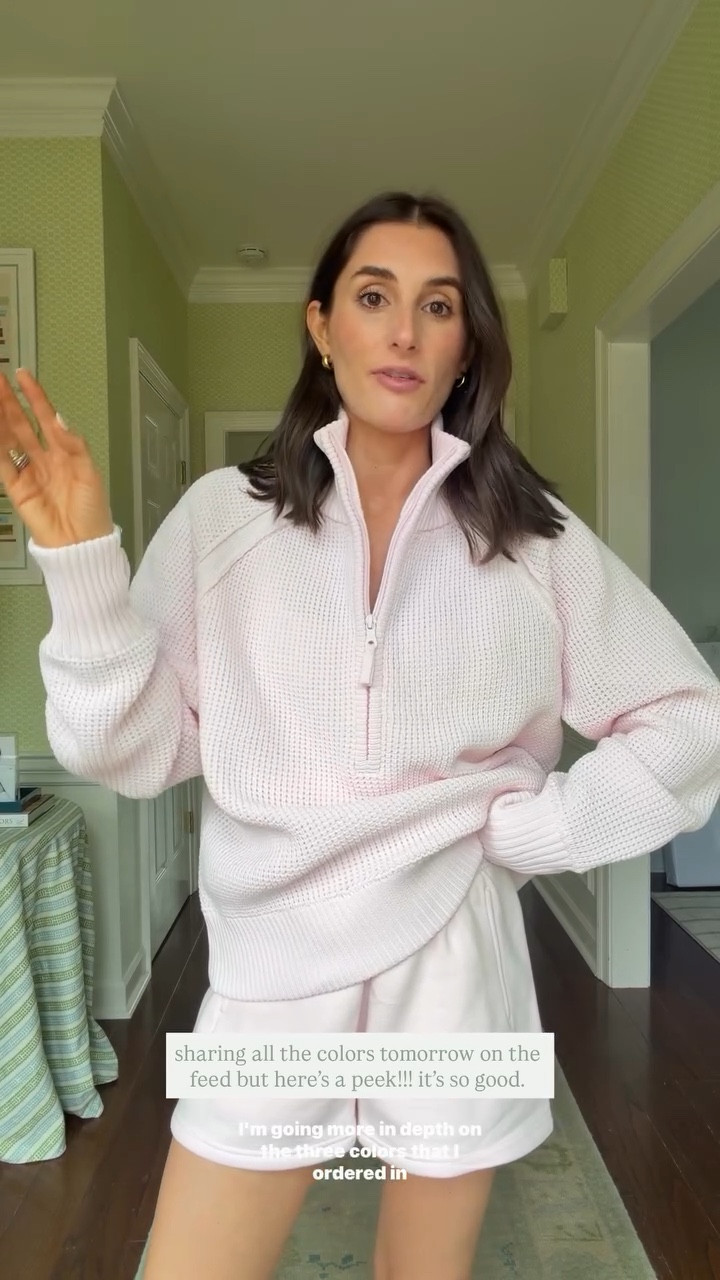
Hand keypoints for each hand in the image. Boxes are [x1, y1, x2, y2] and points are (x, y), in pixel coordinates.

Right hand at [0, 369, 113, 548]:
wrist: (82, 545)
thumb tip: (58, 418)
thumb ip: (74, 445)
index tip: (23, 376)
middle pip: (22, 424)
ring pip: (9, 439)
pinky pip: (2, 463)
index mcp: (65, 453)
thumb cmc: (92, 511)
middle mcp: (44, 458)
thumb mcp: (90, 473)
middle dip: (9, 401)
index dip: (35, 397)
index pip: (46, 418)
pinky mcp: (16, 489)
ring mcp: (28, 472)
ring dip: (0, 418)